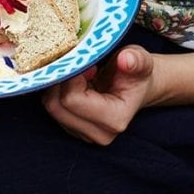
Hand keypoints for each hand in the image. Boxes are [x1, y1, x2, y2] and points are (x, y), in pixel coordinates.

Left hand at [42, 46, 156, 145]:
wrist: (138, 87)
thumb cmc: (137, 73)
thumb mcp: (142, 60)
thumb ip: (136, 60)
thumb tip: (126, 59)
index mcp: (115, 119)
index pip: (73, 100)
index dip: (72, 76)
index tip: (86, 62)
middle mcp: (99, 133)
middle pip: (57, 106)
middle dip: (61, 80)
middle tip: (78, 64)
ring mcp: (85, 134)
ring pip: (52, 108)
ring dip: (58, 84)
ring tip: (78, 72)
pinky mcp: (74, 129)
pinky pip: (53, 108)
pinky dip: (58, 90)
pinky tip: (75, 81)